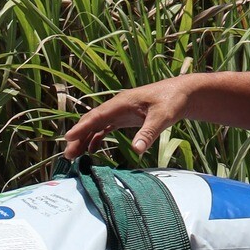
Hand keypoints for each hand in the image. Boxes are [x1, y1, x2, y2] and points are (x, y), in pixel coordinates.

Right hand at [63, 76, 192, 159]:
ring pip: (96, 125)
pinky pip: (104, 128)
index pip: (96, 116)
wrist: (182, 93)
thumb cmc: (172, 101)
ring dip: (84, 139)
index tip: (68, 139)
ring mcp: (119, 111)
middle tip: (67, 155)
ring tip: (74, 156)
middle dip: (78, 137)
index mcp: (122, 102)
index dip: (81, 128)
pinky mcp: (124, 117)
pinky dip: (96, 138)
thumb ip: (148, 133)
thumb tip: (137, 150)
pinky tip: (91, 150)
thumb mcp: (162, 117)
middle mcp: (116, 106)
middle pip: (91, 121)